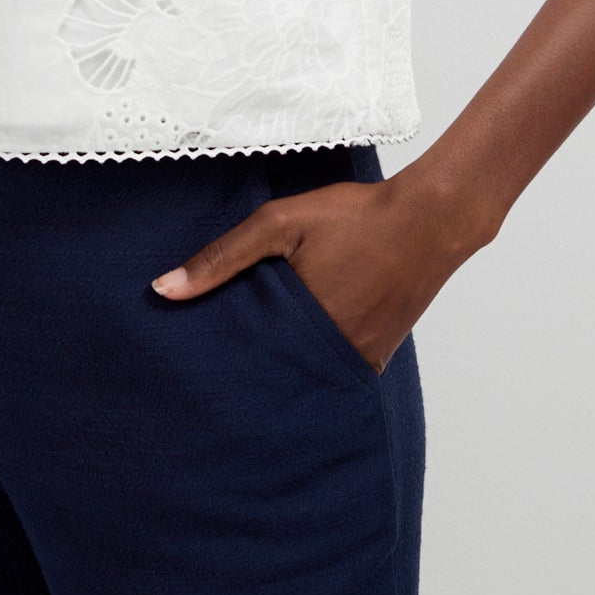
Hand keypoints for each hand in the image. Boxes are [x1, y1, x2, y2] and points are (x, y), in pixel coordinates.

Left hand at [150, 161, 504, 372]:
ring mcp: (357, 359)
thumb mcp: (280, 223)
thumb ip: (223, 257)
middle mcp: (330, 354)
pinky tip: (297, 348)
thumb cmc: (355, 217)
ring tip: (252, 361)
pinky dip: (315, 363)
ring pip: (306, 376)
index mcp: (300, 327)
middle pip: (274, 377)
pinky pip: (335, 370)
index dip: (219, 365)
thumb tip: (163, 290)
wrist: (430, 219)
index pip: (245, 365)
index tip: (194, 368)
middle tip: (214, 374)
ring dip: (283, 369)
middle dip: (248, 374)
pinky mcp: (377, 355)